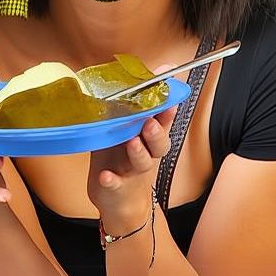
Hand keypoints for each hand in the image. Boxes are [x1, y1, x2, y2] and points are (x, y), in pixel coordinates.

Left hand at [86, 64, 177, 227]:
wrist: (119, 201)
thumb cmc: (120, 157)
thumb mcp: (124, 129)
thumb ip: (128, 105)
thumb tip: (128, 74)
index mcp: (147, 136)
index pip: (162, 119)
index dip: (167, 105)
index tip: (168, 89)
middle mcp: (145, 153)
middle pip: (159, 143)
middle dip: (157, 131)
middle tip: (150, 121)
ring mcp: (133, 171)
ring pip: (142, 162)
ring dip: (139, 152)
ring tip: (132, 142)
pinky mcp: (117, 187)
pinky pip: (116, 184)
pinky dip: (112, 180)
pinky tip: (106, 176)